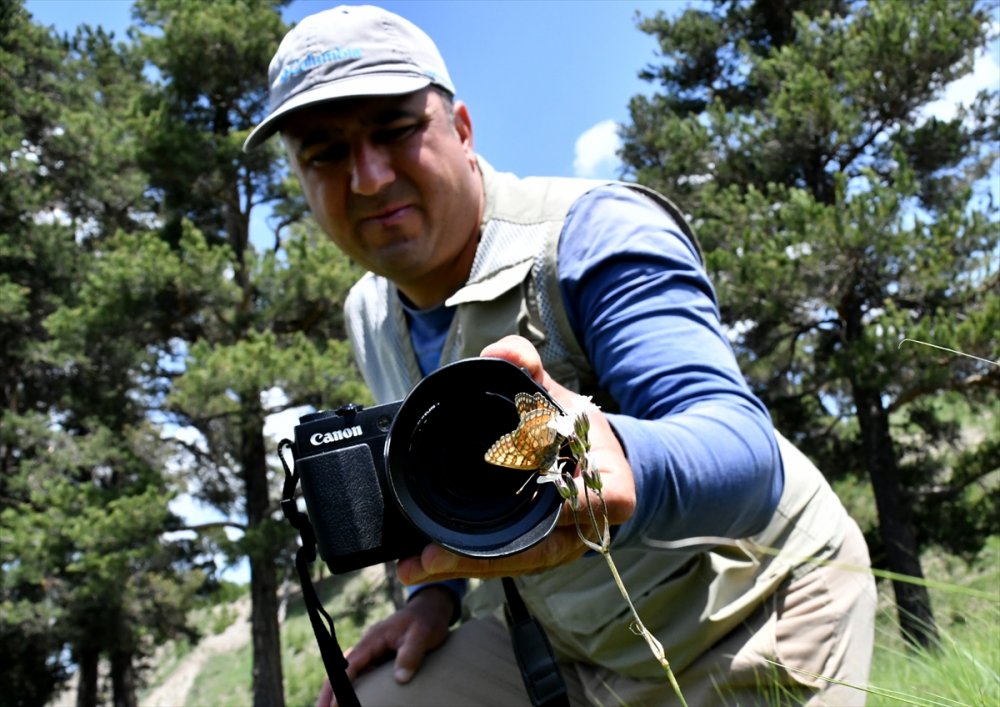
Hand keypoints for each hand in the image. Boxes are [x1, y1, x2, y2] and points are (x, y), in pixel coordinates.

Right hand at [315, 584, 454, 706]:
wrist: (430, 610)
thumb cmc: (426, 621)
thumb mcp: (421, 635)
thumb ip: (410, 654)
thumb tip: (400, 679)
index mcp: (372, 639)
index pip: (351, 664)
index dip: (341, 685)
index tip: (334, 704)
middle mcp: (367, 646)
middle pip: (341, 670)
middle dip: (329, 690)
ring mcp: (372, 652)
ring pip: (348, 673)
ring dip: (337, 690)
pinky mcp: (378, 658)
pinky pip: (360, 674)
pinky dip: (351, 687)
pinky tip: (349, 700)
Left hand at [396, 335, 636, 584]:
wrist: (592, 462)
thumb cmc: (577, 430)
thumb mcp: (559, 394)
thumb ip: (530, 368)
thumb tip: (502, 351)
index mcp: (607, 487)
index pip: (593, 502)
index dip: (568, 506)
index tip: (533, 503)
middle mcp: (583, 526)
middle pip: (537, 549)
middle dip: (482, 557)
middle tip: (429, 556)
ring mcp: (558, 545)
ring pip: (513, 563)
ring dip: (461, 567)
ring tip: (412, 567)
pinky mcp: (533, 552)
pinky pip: (500, 561)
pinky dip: (462, 564)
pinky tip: (422, 565)